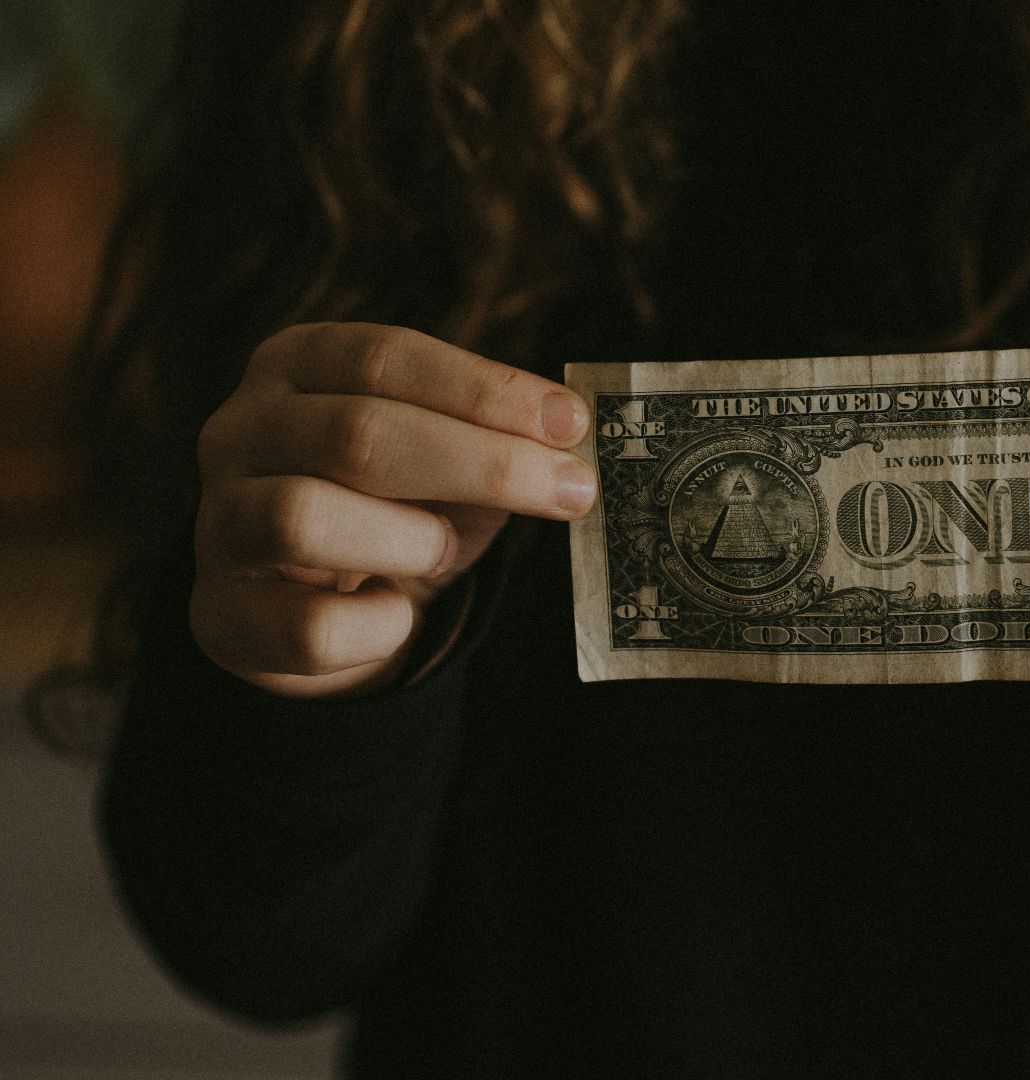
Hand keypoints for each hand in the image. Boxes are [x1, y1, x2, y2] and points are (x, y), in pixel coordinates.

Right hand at [191, 323, 595, 697]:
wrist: (315, 609)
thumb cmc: (394, 509)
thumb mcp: (445, 460)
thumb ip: (493, 441)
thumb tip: (567, 446)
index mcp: (296, 366)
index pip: (384, 357)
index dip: (484, 389)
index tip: (571, 424)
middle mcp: (239, 431)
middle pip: (357, 434)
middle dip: (482, 464)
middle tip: (571, 491)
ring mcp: (217, 522)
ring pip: (304, 519)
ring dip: (409, 540)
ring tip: (443, 550)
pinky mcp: (218, 615)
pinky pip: (309, 627)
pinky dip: (379, 628)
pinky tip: (398, 613)